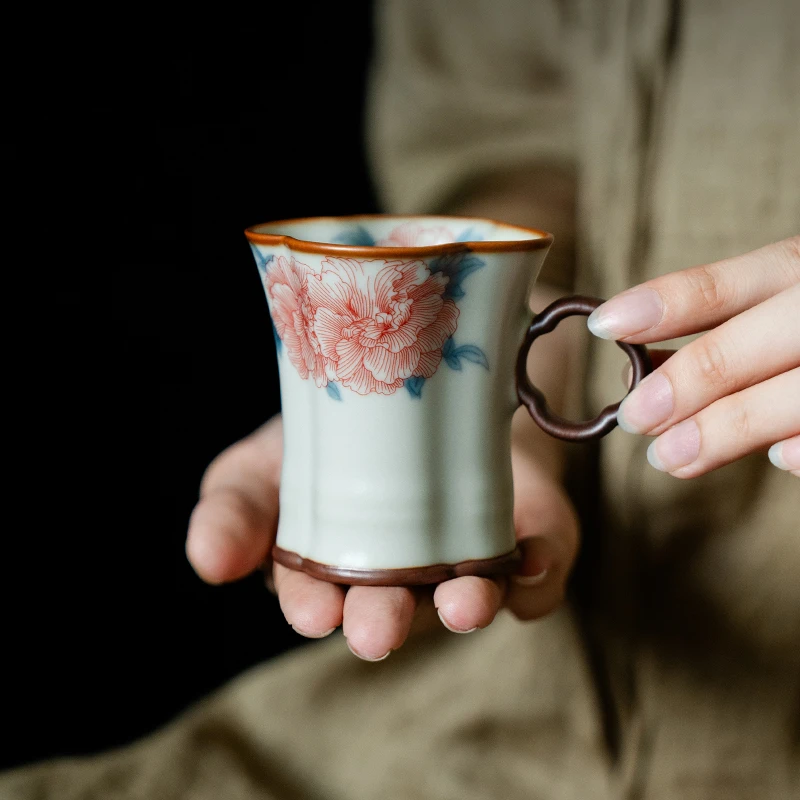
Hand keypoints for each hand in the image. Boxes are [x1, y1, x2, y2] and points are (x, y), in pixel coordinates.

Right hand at [186, 414, 578, 660]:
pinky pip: (542, 564)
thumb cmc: (339, 434)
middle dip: (386, 621)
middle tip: (376, 627)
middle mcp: (400, 574)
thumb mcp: (267, 459)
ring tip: (462, 601)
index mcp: (330, 567)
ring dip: (468, 604)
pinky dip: (542, 568)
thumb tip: (208, 561)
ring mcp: (466, 557)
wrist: (425, 379)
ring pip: (470, 596)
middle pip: (394, 608)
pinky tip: (533, 555)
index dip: (310, 607)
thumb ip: (233, 509)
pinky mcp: (528, 536)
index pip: (314, 597)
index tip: (312, 610)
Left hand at [588, 237, 799, 477]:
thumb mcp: (783, 302)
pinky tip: (779, 459)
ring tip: (669, 457)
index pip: (727, 285)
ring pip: (795, 393)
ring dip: (727, 428)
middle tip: (635, 416)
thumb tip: (643, 371)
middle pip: (754, 342)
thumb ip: (728, 331)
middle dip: (687, 382)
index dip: (664, 304)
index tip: (606, 325)